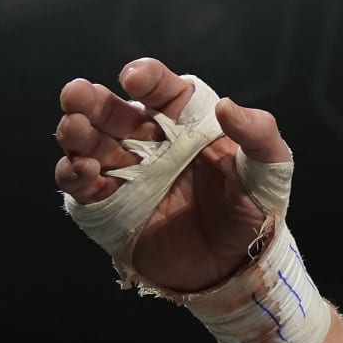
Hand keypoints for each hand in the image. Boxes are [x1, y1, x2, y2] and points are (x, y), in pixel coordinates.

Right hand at [54, 58, 290, 293]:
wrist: (238, 265)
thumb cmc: (254, 206)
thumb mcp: (269, 169)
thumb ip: (258, 135)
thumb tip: (228, 106)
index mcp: (188, 123)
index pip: (163, 91)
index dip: (147, 79)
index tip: (134, 77)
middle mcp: (152, 142)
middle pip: (116, 113)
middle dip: (93, 101)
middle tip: (76, 93)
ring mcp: (128, 175)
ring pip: (91, 145)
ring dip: (77, 134)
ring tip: (74, 128)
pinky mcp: (111, 209)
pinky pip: (83, 189)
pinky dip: (74, 176)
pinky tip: (81, 170)